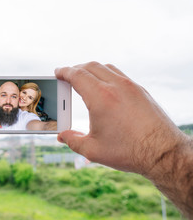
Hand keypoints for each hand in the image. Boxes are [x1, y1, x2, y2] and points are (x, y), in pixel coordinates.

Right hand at [55, 62, 185, 175]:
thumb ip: (73, 141)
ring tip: (84, 79)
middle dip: (75, 69)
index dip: (64, 72)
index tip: (57, 72)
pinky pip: (119, 74)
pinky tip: (104, 87)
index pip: (77, 75)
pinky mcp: (141, 91)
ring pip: (106, 68)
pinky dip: (106, 75)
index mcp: (100, 97)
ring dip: (91, 70)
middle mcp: (116, 86)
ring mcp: (131, 86)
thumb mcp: (93, 150)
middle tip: (67, 76)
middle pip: (90, 66)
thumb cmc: (129, 151)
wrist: (163, 153)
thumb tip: (62, 136)